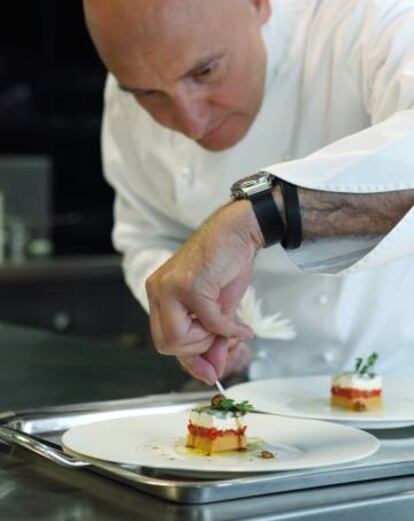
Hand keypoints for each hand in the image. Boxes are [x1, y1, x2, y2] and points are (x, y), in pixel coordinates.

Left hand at [145, 199, 262, 383]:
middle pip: (166, 344)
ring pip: (178, 339)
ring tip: (226, 324)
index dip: (189, 359)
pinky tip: (242, 327)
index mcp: (160, 295)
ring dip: (209, 339)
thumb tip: (215, 371)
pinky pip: (209, 322)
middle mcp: (157, 290)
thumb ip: (212, 339)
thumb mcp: (218, 310)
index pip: (165, 339)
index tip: (209, 373)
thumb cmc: (226, 265)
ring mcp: (169, 287)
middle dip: (197, 350)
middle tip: (220, 340)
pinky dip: (229, 329)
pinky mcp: (188, 284)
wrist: (239, 232)